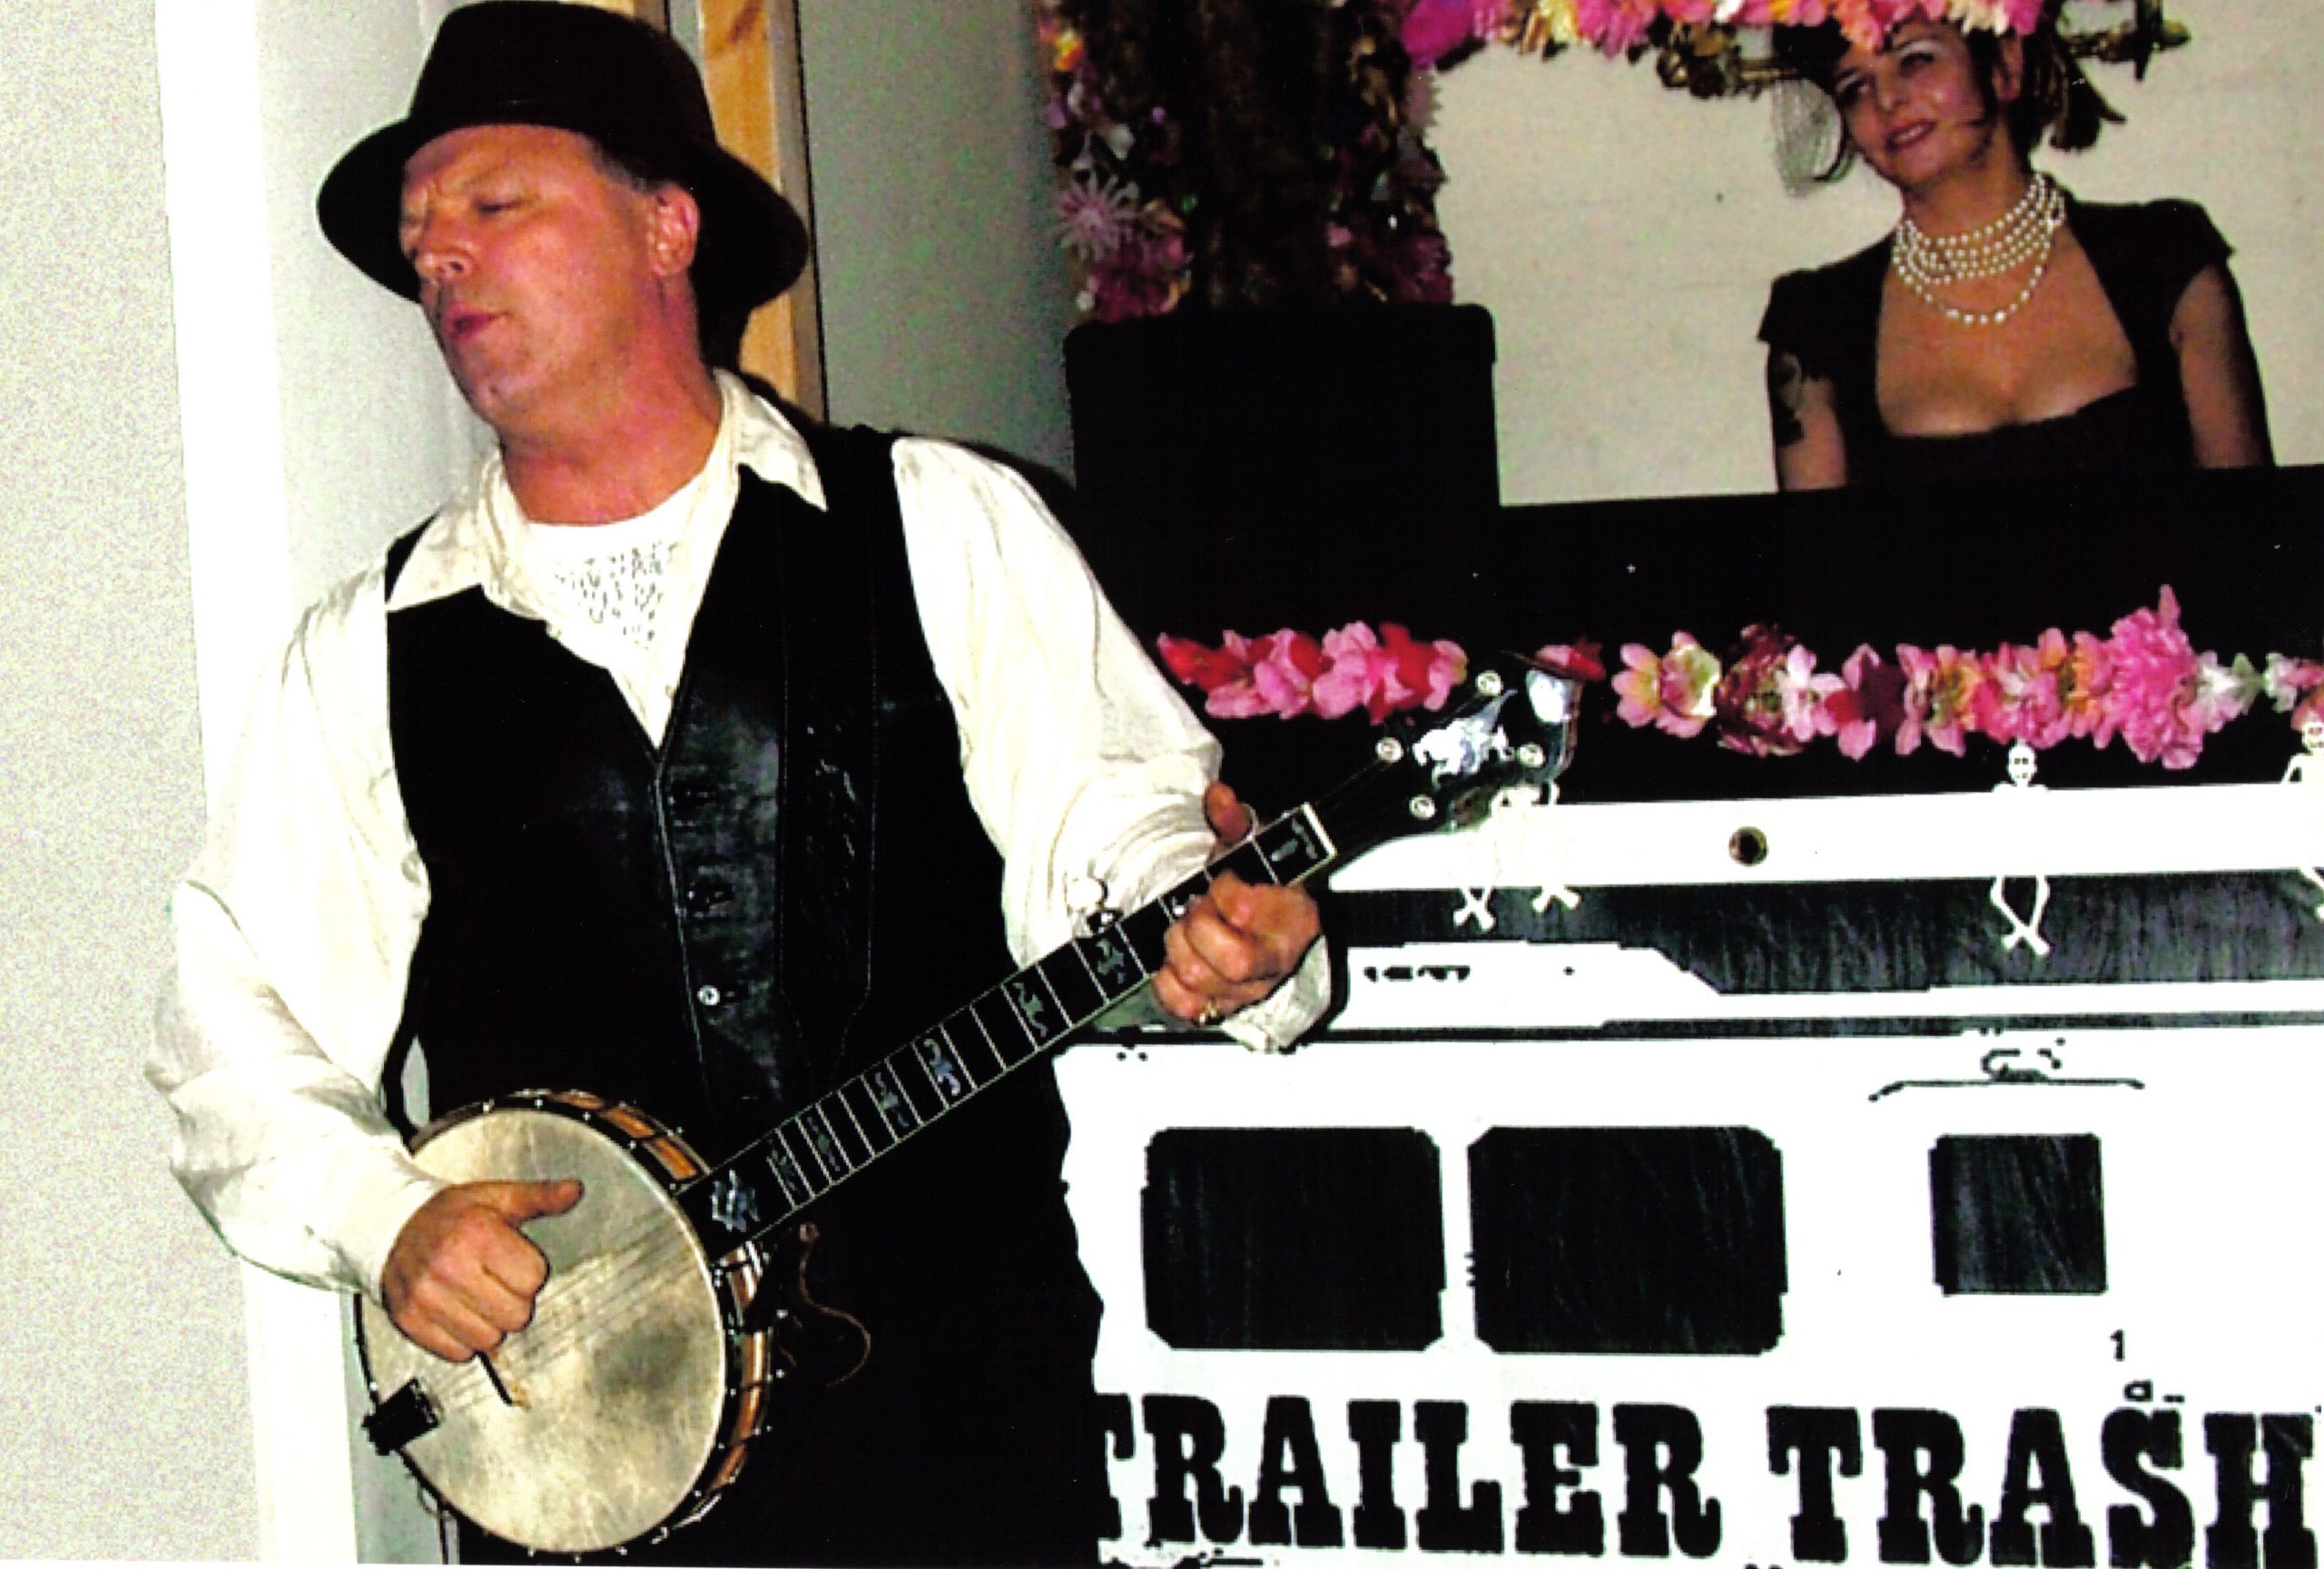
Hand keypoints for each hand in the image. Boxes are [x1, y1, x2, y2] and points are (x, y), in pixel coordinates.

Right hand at [380, 1178, 582, 1362]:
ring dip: (490, 1324)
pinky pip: (458, 1353)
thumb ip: (539, 1197)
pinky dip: (463, 1340)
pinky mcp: (409, 1321)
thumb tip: (574, 1191)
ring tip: (477, 1297)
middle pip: (516, 1315)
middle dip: (514, 1300)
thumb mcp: (496, 1197)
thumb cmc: (449, 1214)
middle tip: (497, 1282)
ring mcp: (425, 1297)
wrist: (391, 1226)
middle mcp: (448, 1266)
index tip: (514, 1261)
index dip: (529, 1271)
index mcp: (476, 1234)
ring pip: (489, 1340)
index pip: (533, 1279)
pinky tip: (458, 1313)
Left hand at [1152, 782, 1320, 1027]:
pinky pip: (1186, 1006)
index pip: (1249, 911)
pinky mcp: (1221, 1007)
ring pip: (1203, 982)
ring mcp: (1249, 989)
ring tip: (1184, 930)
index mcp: (1295, 918)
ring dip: (1179, 950)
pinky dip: (1168, 982)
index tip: (1220, 880)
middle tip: (1196, 910)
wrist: (1260, 926)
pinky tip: (1173, 961)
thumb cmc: (1259, 887)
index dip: (1224, 892)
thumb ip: (1232, 820)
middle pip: (1234, 960)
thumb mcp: (1249, 848)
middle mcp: (1276, 959)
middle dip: (1200, 928)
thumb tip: (1218, 796)